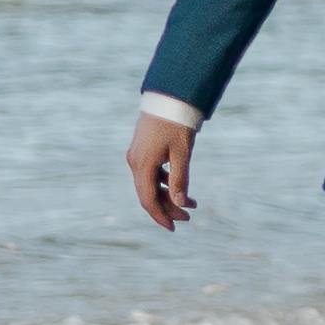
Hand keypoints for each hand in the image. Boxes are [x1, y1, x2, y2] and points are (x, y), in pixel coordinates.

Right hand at [128, 108, 199, 232]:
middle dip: (168, 207)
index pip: (148, 200)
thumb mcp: (182, 153)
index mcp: (142, 165)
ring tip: (190, 203)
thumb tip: (180, 203)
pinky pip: (149, 173)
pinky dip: (163, 182)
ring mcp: (136, 156)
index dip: (160, 216)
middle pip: (148, 194)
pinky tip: (177, 185)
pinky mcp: (141, 150)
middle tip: (189, 216)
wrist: (169, 96)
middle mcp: (134, 162)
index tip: (174, 228)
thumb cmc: (177, 123)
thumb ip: (180, 179)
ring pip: (149, 184)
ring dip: (167, 195)